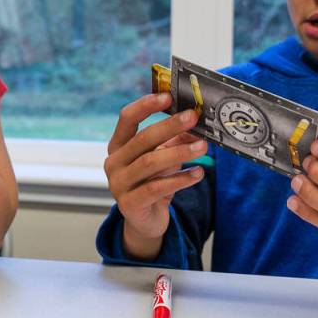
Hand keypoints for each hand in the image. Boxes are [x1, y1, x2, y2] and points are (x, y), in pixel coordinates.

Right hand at [104, 93, 206, 258]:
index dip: (146, 105)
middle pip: (142, 139)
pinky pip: (157, 188)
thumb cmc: (152, 182)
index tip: (167, 96)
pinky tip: (198, 173)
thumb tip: (195, 126)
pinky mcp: (129, 204)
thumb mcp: (163, 158)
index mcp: (118, 145)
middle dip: (169, 126)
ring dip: (180, 152)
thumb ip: (175, 141)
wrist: (145, 221)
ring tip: (203, 147)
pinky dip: (180, 179)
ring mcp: (118, 184)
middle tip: (193, 118)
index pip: (127, 118)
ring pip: (150, 163)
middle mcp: (114, 162)